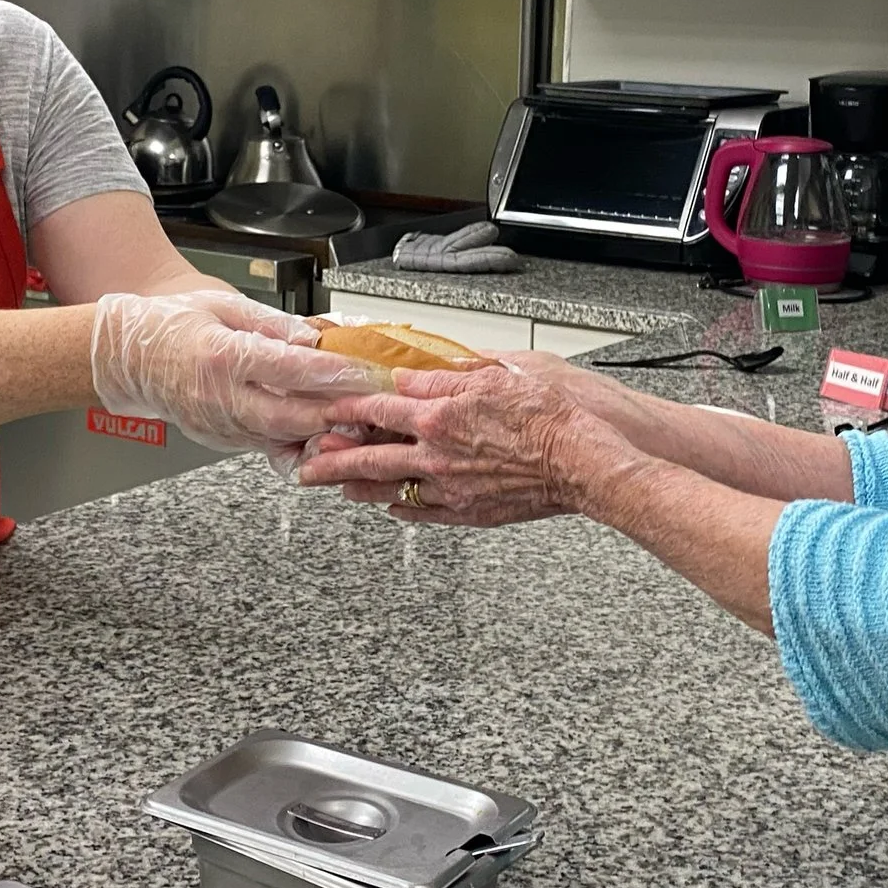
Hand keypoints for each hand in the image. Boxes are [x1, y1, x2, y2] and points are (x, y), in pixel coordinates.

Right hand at [91, 292, 382, 450]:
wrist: (126, 359)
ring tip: (357, 423)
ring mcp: (217, 424)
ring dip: (320, 434)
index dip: (331, 373)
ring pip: (279, 438)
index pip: (287, 368)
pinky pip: (264, 443)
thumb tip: (313, 336)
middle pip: (288, 416)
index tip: (365, 372)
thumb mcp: (223, 305)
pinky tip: (321, 431)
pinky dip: (296, 440)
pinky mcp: (219, 439)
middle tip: (372, 408)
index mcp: (220, 355)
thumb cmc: (171, 324)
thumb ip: (271, 323)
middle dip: (335, 415)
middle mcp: (218, 396)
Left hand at [292, 366, 631, 525]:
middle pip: (370, 458)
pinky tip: (391, 506)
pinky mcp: (470, 512)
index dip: (347, 410)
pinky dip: (401, 508)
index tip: (326, 413)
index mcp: (440, 416)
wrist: (581, 461)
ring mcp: (451, 488)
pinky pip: (423, 513)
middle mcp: (437, 455)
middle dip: (332, 462)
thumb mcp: (497, 374)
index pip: (379, 410)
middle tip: (306, 468)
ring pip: (391, 489)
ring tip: (336, 487)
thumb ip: (447, 377)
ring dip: (359, 487)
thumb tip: (414, 375)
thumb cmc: (550, 417)